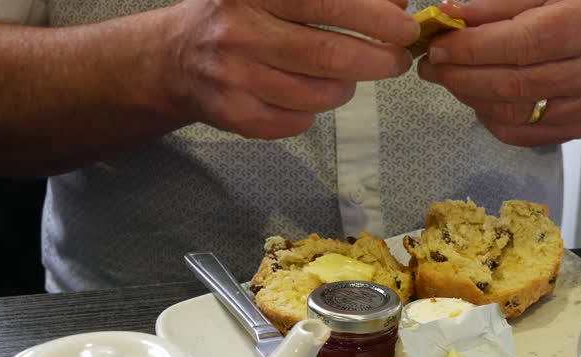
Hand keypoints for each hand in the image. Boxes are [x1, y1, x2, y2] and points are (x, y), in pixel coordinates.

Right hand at [168, 0, 417, 138]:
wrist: (174, 57)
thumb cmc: (241, 15)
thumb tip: (395, 6)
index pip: (324, 2)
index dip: (373, 17)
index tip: (405, 27)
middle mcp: (238, 30)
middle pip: (326, 54)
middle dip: (376, 60)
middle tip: (398, 60)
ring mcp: (232, 76)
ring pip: (317, 94)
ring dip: (346, 87)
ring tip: (348, 76)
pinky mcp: (232, 115)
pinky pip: (297, 122)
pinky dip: (314, 111)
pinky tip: (306, 95)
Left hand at [417, 0, 580, 145]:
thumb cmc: (579, 12)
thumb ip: (499, 4)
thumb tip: (451, 15)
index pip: (522, 42)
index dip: (474, 48)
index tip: (439, 46)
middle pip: (515, 83)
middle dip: (462, 75)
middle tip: (431, 66)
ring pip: (515, 112)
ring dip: (470, 97)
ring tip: (447, 79)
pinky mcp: (578, 129)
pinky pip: (522, 133)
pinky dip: (490, 118)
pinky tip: (475, 98)